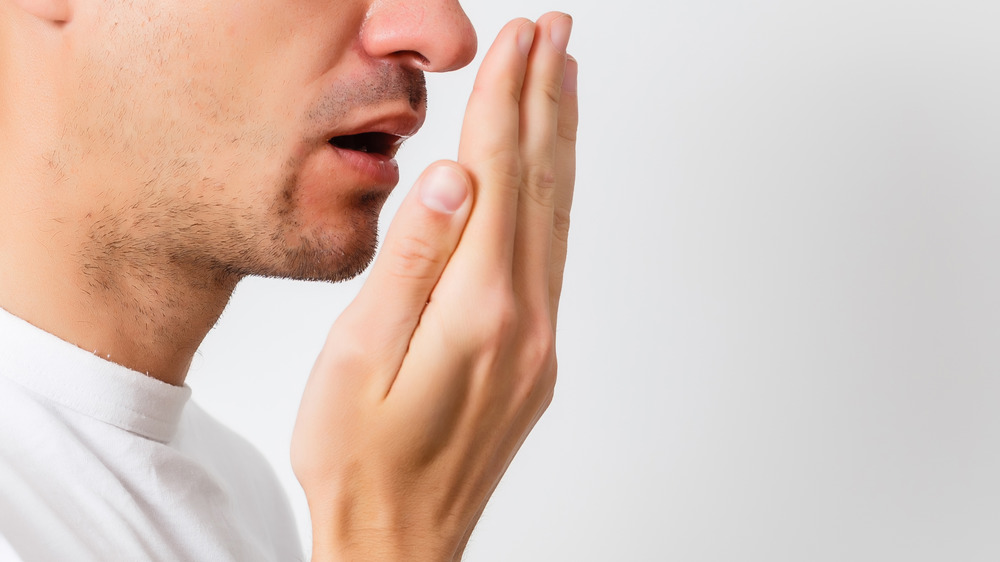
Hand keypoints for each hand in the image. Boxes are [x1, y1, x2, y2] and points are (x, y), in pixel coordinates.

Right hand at [291, 12, 577, 560]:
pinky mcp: (536, 354)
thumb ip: (412, 263)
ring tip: (566, 80)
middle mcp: (524, 318)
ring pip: (558, 215)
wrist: (401, 542)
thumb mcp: (359, 358)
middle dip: (546, 99)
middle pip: (539, 184)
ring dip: (560, 142)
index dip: (507, 100)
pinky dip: (557, 199)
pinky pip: (556, 255)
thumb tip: (454, 178)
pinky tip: (552, 176)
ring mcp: (539, 338)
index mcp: (476, 309)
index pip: (496, 177)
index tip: (521, 40)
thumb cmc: (361, 459)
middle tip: (557, 33)